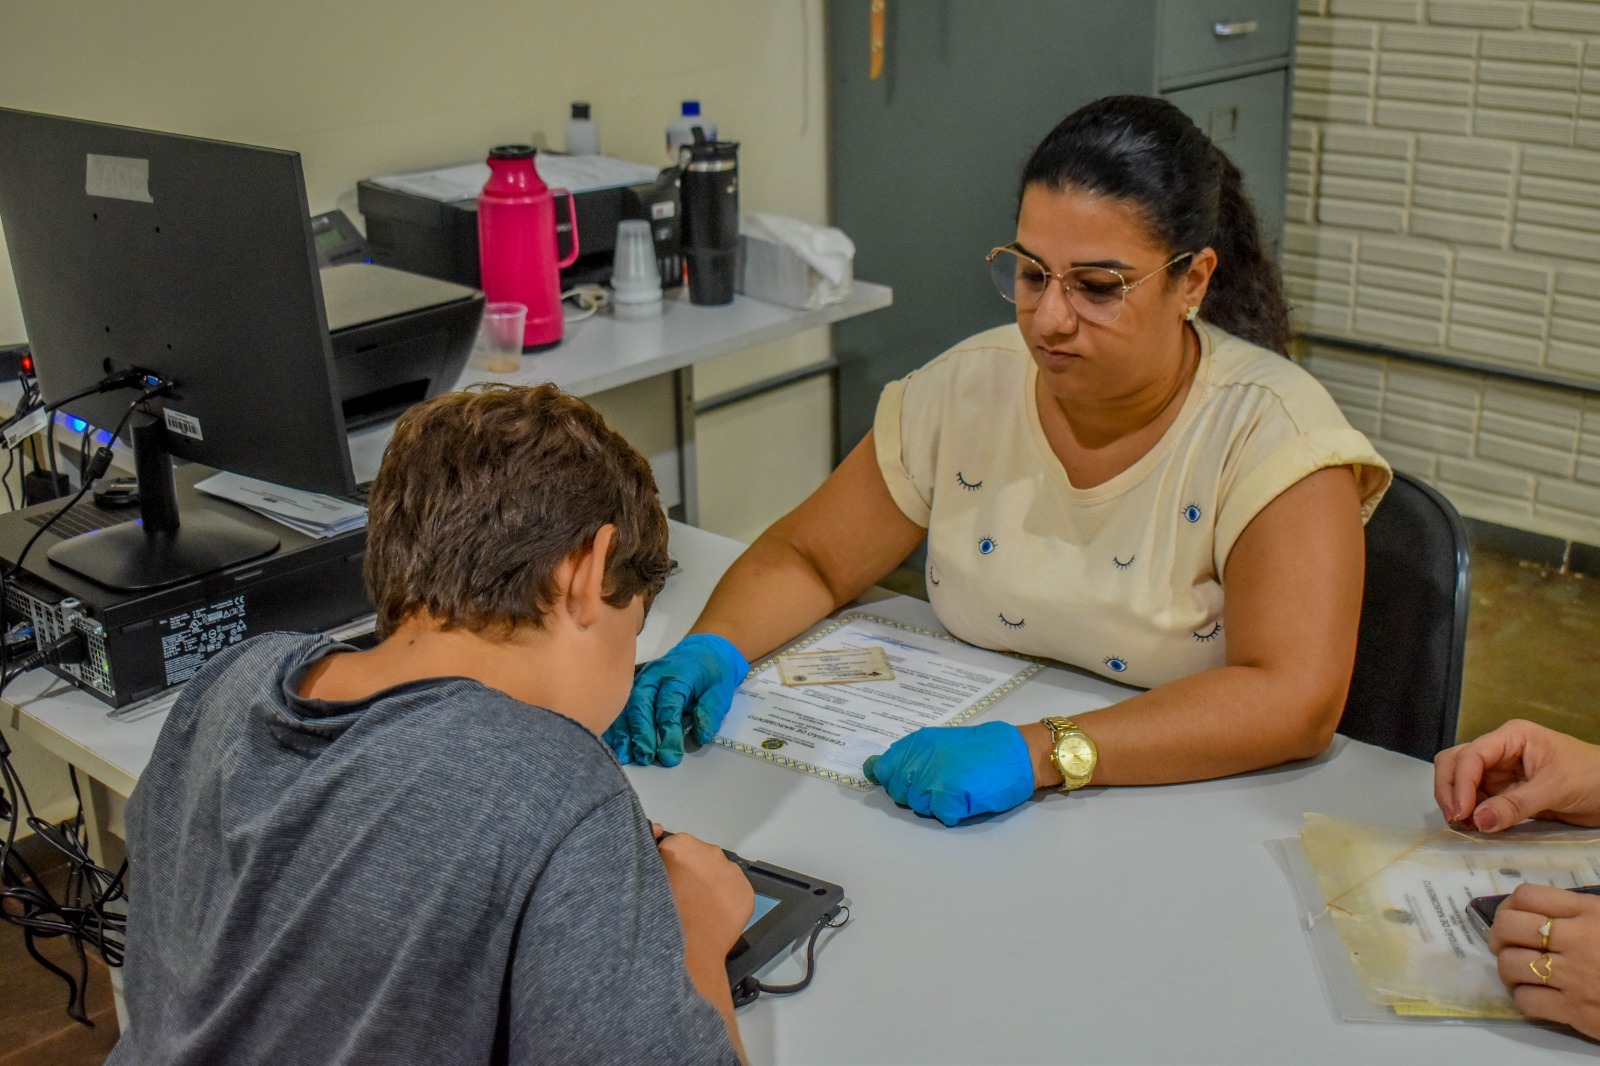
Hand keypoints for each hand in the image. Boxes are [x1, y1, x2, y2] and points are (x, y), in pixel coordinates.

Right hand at [604, 634, 748, 766]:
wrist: (704, 649)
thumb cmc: (713, 671)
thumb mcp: (721, 690)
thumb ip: (710, 713)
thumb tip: (698, 738)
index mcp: (677, 674)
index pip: (669, 704)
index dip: (668, 731)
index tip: (671, 755)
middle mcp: (654, 676)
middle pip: (641, 704)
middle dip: (641, 733)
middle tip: (646, 758)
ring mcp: (641, 680)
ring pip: (627, 706)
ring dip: (624, 732)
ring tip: (626, 756)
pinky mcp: (635, 688)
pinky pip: (622, 707)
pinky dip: (617, 726)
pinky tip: (616, 745)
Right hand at [657, 831, 754, 962]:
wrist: (689, 946)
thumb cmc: (662, 912)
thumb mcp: (646, 878)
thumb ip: (653, 852)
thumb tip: (658, 830)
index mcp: (682, 844)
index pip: (675, 848)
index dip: (670, 866)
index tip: (668, 883)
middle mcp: (710, 851)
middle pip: (700, 859)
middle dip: (694, 873)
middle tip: (684, 898)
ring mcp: (731, 871)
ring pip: (720, 875)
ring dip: (712, 886)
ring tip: (700, 910)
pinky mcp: (746, 891)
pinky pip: (735, 892)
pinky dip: (727, 901)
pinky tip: (715, 916)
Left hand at [862, 722, 1034, 826]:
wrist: (1017, 752)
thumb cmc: (981, 749)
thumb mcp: (939, 744)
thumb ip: (908, 756)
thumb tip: (872, 768)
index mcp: (916, 744)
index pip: (884, 770)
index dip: (892, 780)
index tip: (905, 781)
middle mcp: (919, 761)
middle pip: (901, 792)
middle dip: (917, 793)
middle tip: (944, 782)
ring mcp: (933, 780)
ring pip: (920, 806)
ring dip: (936, 803)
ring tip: (959, 787)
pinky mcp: (949, 798)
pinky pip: (941, 815)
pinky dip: (954, 811)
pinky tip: (968, 797)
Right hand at [1433, 720, 1599, 831]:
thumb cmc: (1594, 777)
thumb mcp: (1557, 788)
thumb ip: (1516, 804)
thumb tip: (1478, 821)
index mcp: (1511, 737)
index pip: (1472, 755)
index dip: (1461, 782)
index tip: (1462, 811)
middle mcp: (1500, 751)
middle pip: (1455, 762)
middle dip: (1449, 789)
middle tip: (1455, 817)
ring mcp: (1500, 772)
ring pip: (1461, 782)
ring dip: (1457, 802)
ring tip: (1466, 825)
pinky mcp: (1505, 792)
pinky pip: (1478, 800)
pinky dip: (1471, 813)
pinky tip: (1476, 826)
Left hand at [1488, 883, 1599, 1039]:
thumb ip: (1580, 910)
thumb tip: (1538, 908)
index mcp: (1590, 912)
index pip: (1527, 895)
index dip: (1510, 905)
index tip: (1512, 917)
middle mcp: (1577, 940)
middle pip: (1509, 927)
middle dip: (1499, 935)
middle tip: (1505, 944)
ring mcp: (1574, 977)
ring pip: (1511, 965)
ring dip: (1508, 967)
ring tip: (1518, 970)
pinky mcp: (1575, 1011)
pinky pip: (1527, 1001)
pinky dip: (1523, 997)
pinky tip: (1534, 994)